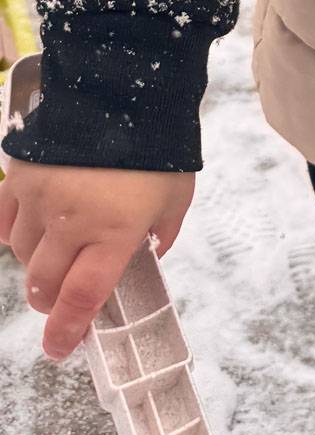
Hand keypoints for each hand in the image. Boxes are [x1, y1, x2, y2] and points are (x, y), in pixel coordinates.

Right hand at [0, 159, 194, 360]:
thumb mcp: (176, 195)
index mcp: (113, 233)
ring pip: (23, 256)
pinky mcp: (19, 176)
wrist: (123, 86)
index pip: (82, 298)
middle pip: (45, 285)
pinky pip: (4, 222)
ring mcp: (40, 199)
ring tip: (57, 253)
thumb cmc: (159, 143)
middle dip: (51, 302)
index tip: (61, 349)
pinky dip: (14, 234)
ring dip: (37, 265)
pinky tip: (32, 228)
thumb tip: (147, 256)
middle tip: (61, 300)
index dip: (68, 331)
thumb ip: (161, 233)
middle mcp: (71, 223)